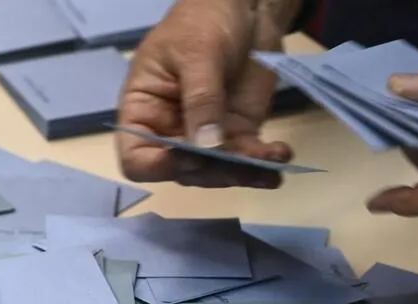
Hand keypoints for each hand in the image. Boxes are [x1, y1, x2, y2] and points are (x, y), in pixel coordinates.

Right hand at [115, 0, 300, 188]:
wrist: (243, 7)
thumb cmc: (202, 21)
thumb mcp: (197, 53)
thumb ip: (201, 100)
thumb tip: (206, 148)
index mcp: (144, 113)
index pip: (138, 159)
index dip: (160, 166)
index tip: (191, 157)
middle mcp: (170, 133)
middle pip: (183, 171)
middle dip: (213, 171)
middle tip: (240, 160)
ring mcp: (205, 137)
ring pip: (218, 172)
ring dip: (243, 172)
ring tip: (270, 162)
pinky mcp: (237, 133)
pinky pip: (247, 158)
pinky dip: (264, 163)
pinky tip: (280, 156)